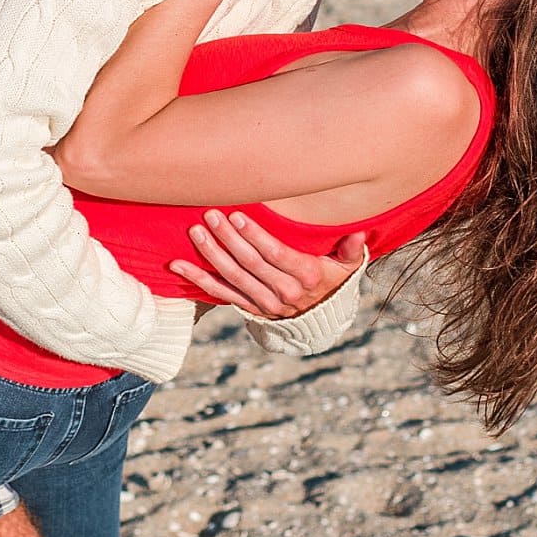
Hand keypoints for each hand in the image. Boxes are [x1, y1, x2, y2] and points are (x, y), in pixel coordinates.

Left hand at [169, 210, 366, 316]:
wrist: (320, 320)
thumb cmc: (332, 281)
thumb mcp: (347, 267)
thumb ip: (350, 250)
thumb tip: (358, 234)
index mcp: (305, 276)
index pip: (274, 254)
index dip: (255, 236)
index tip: (238, 216)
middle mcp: (282, 292)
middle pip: (249, 263)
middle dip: (228, 238)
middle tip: (211, 215)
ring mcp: (262, 302)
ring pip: (232, 277)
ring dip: (211, 254)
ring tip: (196, 232)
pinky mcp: (248, 307)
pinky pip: (219, 293)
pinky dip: (197, 279)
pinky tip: (177, 265)